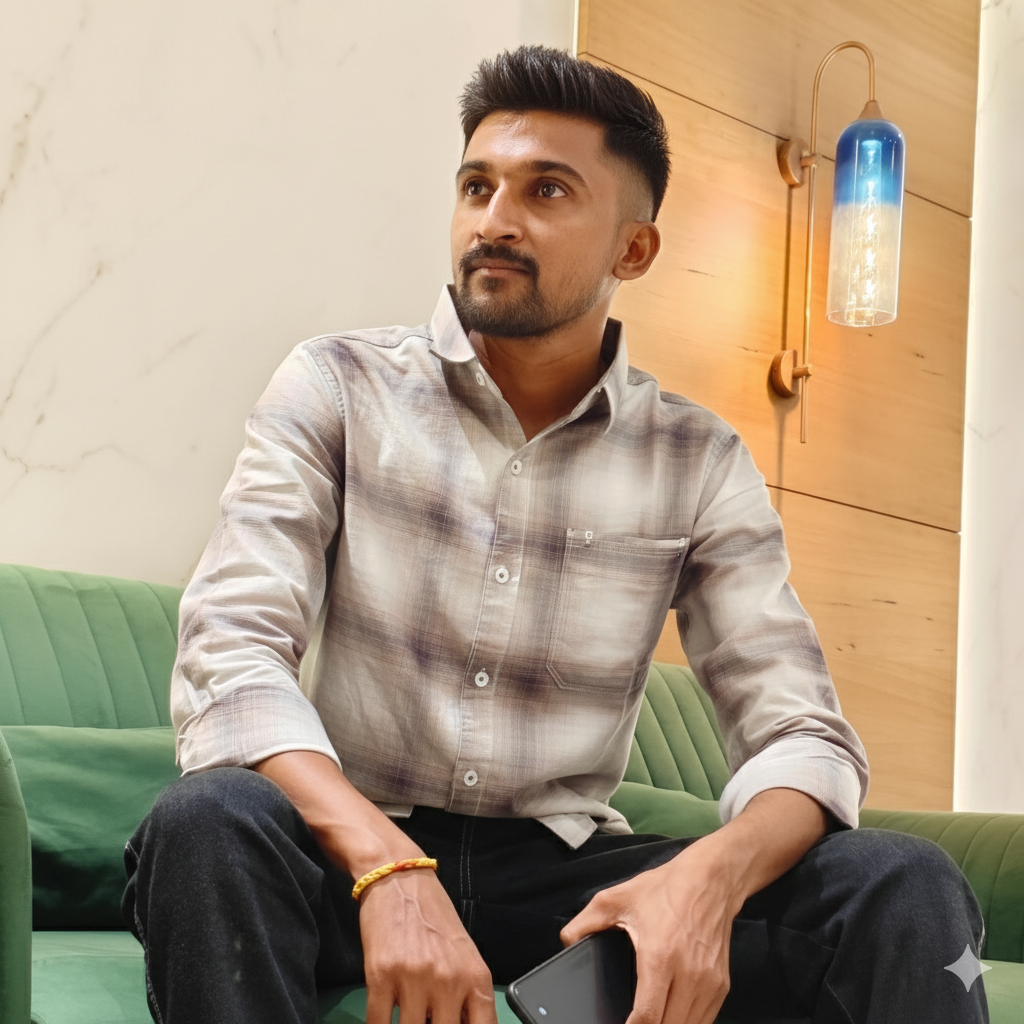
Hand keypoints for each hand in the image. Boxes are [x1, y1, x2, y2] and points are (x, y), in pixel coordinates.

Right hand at [359, 866, 497, 1023]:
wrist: (399, 878)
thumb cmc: (433, 917)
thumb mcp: (463, 955)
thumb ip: (468, 996)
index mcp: (475, 976)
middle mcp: (448, 980)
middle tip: (424, 1018)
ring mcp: (414, 979)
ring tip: (406, 1014)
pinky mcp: (380, 975)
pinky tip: (382, 1020)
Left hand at [559, 845, 739, 1023]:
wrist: (710, 879)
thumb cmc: (666, 889)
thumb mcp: (617, 899)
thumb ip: (585, 923)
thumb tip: (567, 941)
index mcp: (660, 957)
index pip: (647, 1017)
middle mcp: (688, 975)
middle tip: (632, 1023)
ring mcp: (708, 983)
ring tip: (649, 1020)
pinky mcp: (721, 985)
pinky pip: (704, 1020)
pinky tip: (670, 1016)